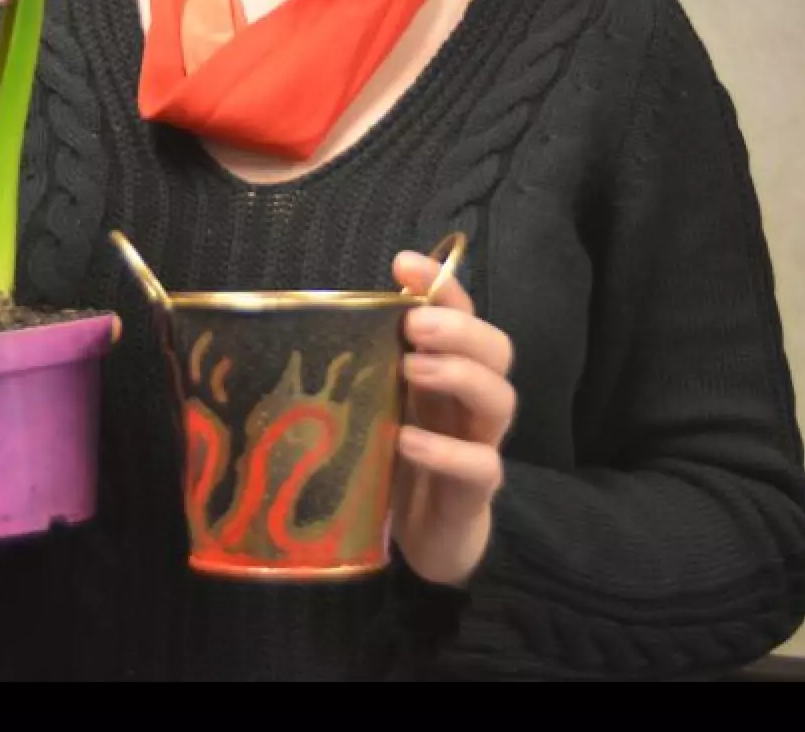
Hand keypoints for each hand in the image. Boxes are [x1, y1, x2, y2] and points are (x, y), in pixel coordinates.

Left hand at [388, 251, 516, 587]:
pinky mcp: (473, 494)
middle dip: (459, 328)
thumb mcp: (376, 407)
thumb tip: (305, 325)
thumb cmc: (396, 464)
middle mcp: (470, 403)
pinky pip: (480, 466)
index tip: (404, 262)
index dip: (440, 285)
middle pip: (497, 349)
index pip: (460, 315)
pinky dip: (446, 451)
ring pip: (500, 399)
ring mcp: (478, 446)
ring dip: (459, 375)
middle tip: (413, 326)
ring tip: (413, 368)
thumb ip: (364, 369)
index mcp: (447, 373)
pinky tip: (409, 442)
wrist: (424, 542)